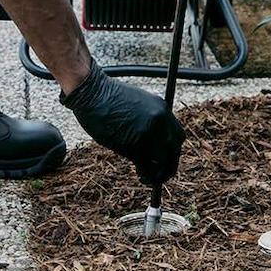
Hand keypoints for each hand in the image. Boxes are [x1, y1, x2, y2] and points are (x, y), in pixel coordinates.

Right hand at [58, 67, 184, 186]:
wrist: (92, 93)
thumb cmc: (107, 97)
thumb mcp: (137, 102)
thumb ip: (148, 118)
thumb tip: (152, 139)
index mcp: (162, 108)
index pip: (178, 135)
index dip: (172, 150)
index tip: (165, 157)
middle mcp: (160, 121)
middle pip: (174, 150)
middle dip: (169, 165)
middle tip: (161, 174)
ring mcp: (149, 133)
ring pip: (162, 161)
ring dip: (157, 173)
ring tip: (147, 177)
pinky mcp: (135, 145)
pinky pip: (146, 166)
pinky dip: (144, 173)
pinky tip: (139, 175)